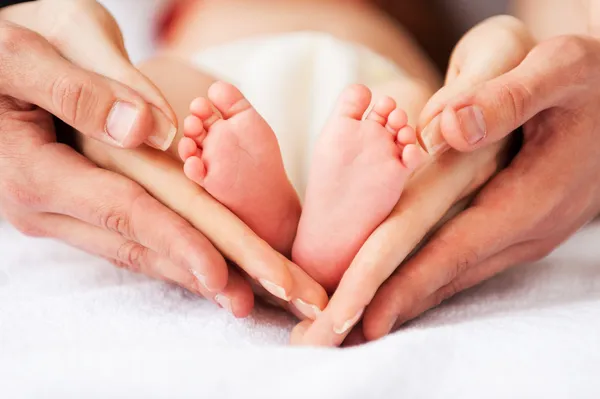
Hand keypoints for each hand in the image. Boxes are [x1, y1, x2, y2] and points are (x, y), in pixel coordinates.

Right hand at [0, 1, 244, 313]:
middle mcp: (47, 205)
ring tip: (240, 296)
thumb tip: (147, 130)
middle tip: (253, 300)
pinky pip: (128, 236)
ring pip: (136, 249)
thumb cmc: (4, 54)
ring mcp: (62, 212)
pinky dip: (170, 253)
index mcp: (35, 170)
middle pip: (140, 243)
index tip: (221, 273)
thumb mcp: (32, 53)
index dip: (177, 241)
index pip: (123, 211)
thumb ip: (83, 91)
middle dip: (202, 273)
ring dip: (191, 273)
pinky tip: (204, 268)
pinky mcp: (77, 208)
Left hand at [359, 34, 599, 336]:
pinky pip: (467, 262)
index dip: (404, 283)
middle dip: (392, 305)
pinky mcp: (519, 229)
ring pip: (457, 276)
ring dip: (408, 299)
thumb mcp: (558, 71)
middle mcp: (526, 230)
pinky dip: (430, 280)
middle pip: (447, 275)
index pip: (453, 250)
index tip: (362, 314)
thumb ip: (507, 99)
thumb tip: (447, 128)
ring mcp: (524, 235)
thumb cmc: (589, 82)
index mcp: (529, 197)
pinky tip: (404, 291)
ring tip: (360, 321)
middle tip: (340, 332)